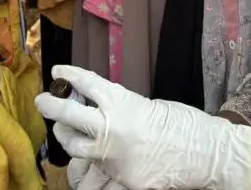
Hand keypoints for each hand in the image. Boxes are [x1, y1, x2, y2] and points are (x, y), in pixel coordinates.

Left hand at [34, 66, 250, 189]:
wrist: (207, 154)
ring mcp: (112, 156)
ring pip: (74, 147)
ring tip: (66, 132)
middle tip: (42, 101)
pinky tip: (107, 155)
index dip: (68, 76)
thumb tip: (107, 112)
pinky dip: (100, 160)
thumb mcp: (150, 106)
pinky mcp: (120, 178)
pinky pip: (101, 168)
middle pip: (68, 115)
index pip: (85, 84)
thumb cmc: (185, 123)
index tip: (58, 72)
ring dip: (67, 137)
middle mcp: (110, 128)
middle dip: (50, 106)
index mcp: (121, 102)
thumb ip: (123, 109)